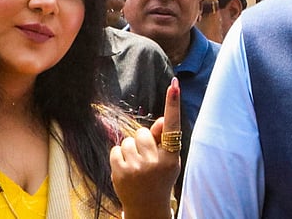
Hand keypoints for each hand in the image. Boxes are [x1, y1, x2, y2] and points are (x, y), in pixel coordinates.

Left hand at [111, 78, 181, 218]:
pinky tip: (126, 169)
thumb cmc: (159, 178)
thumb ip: (164, 140)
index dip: (173, 104)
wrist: (147, 207)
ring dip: (130, 150)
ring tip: (136, 165)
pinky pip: (116, 150)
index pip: (173, 126)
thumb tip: (162, 119)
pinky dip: (119, 157)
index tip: (174, 85)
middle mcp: (156, 161)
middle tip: (145, 158)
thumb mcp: (168, 161)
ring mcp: (137, 167)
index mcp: (171, 156)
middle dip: (142, 141)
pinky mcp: (121, 171)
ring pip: (128, 141)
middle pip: (141, 132)